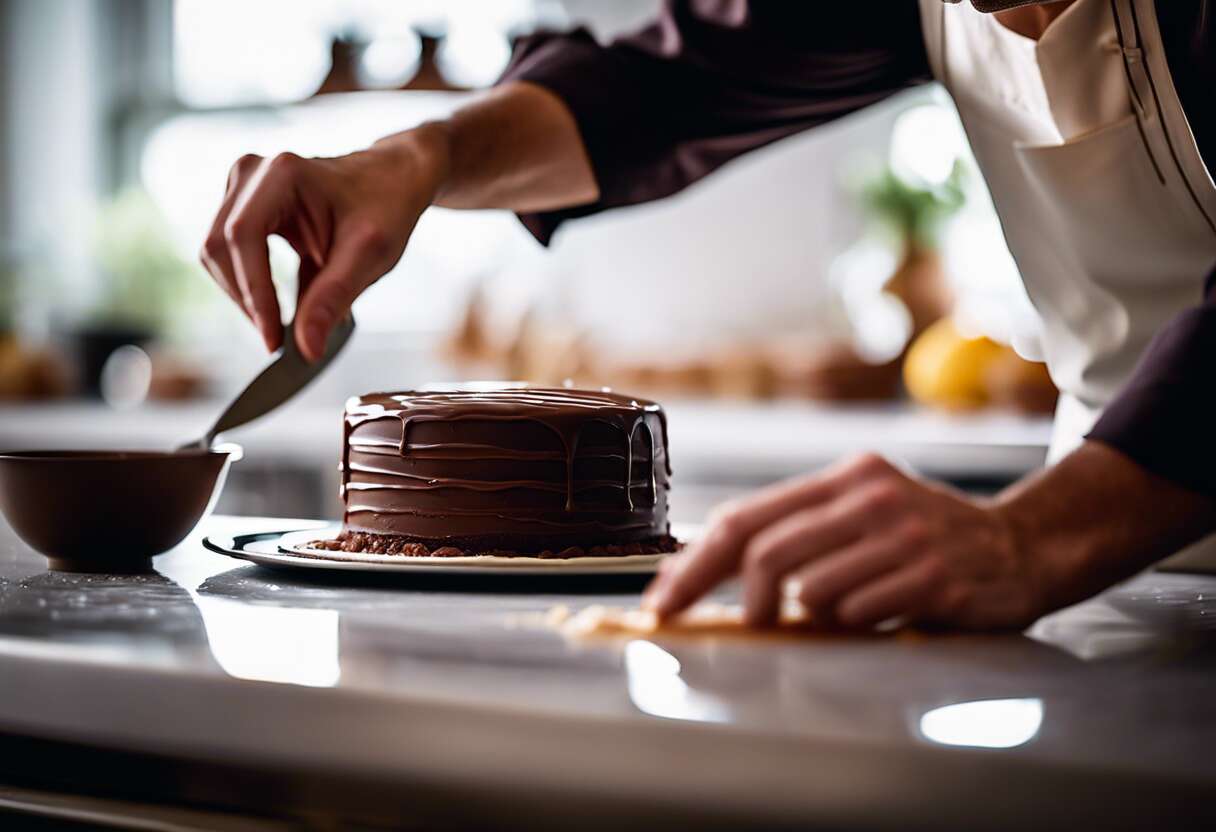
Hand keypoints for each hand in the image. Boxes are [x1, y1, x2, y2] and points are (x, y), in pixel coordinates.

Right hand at [199, 125, 449, 359]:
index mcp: (281, 174)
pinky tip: (279, 310)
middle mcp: (251, 174)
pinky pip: (230, 256)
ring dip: (247, 297)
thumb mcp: (369, 254)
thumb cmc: (386, 207)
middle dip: (249, 301)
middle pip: (221, 248)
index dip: (254, 294)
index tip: (274, 341)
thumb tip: (306, 349)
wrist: (392, 180)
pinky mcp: (243, 207)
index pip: (244, 238)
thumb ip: (333, 298)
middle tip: (281, 343)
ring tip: (285, 327)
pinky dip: (251, 288)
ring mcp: (241, 188)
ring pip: (218, 256)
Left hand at [643, 453, 1044, 629]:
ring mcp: (903, 535)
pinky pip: (860, 614)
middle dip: (747, 602)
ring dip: (817, 616)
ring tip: (854, 607)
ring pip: (811, 592)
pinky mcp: (932, 577)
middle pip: (766, 555)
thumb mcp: (865, 511)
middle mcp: (870, 496)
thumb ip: (802, 530)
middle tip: (754, 625)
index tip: (663, 604)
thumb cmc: (926, 537)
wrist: (1024, 546)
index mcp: (844, 478)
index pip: (745, 519)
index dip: (694, 566)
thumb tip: (714, 570)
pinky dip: (860, 624)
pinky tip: (890, 611)